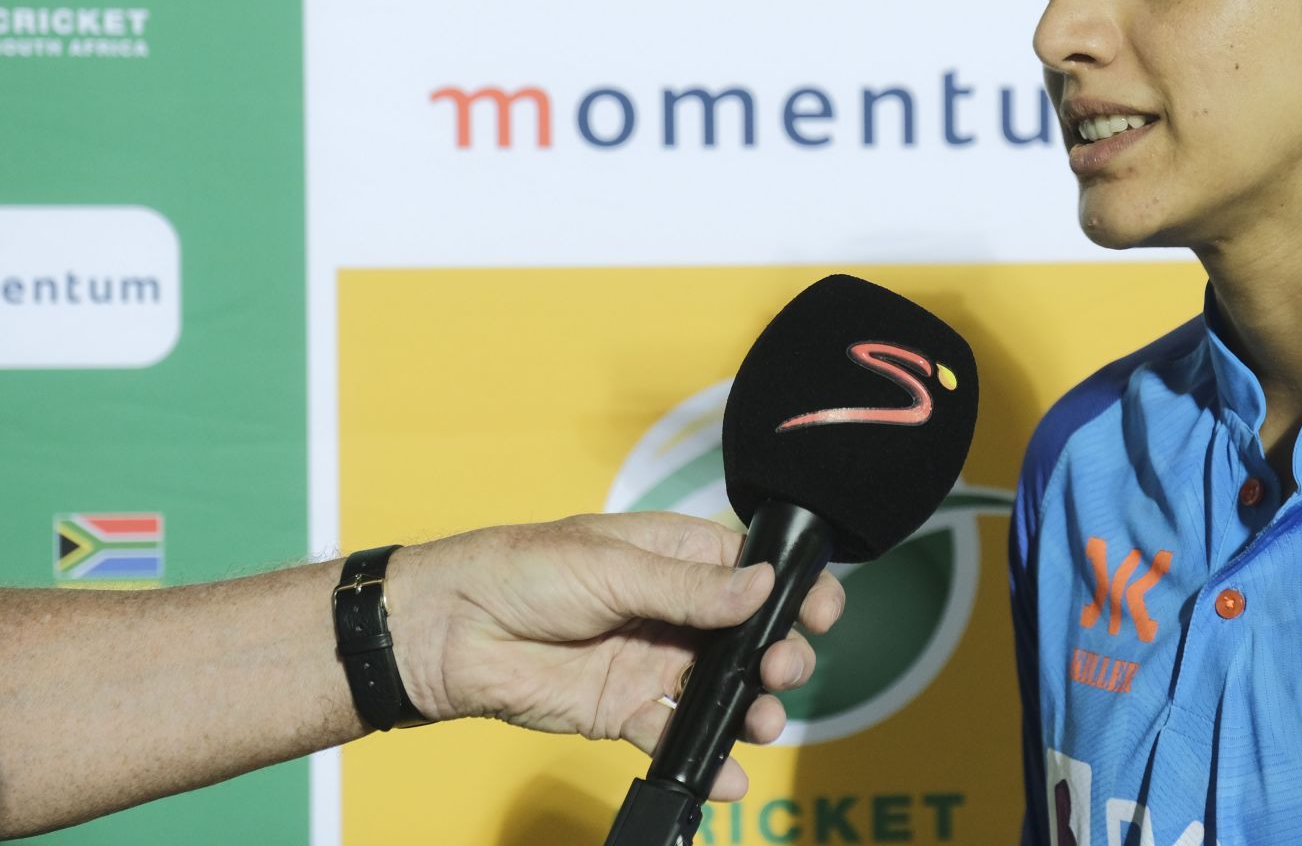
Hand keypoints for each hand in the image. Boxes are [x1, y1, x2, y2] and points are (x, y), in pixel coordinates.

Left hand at [386, 513, 843, 800]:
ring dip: (750, 707)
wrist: (449, 634)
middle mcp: (672, 610)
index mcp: (674, 556)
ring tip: (761, 721)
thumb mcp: (611, 566)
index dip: (791, 590)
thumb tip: (762, 587)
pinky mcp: (623, 711)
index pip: (751, 570)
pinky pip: (675, 736)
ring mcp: (651, 662)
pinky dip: (705, 757)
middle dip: (778, 654)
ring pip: (720, 689)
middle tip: (781, 669)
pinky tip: (727, 775)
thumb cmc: (524, 572)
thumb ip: (689, 588)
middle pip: (747, 635)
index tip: (822, 612)